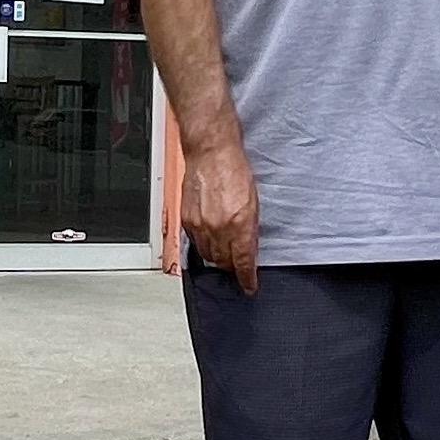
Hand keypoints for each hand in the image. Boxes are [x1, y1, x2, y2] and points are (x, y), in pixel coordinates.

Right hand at [181, 138, 260, 292]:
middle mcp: (218, 227)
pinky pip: (194, 242)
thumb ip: (249, 228)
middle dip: (231, 265)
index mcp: (239, 224)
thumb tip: (248, 248)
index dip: (246, 279)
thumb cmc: (233, 170)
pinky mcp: (186, 219)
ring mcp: (200, 224)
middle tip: (236, 262)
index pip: (242, 262)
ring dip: (217, 256)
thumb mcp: (253, 202)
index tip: (249, 286)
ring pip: (207, 255)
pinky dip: (203, 244)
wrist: (211, 152)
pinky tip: (209, 236)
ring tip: (223, 248)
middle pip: (223, 262)